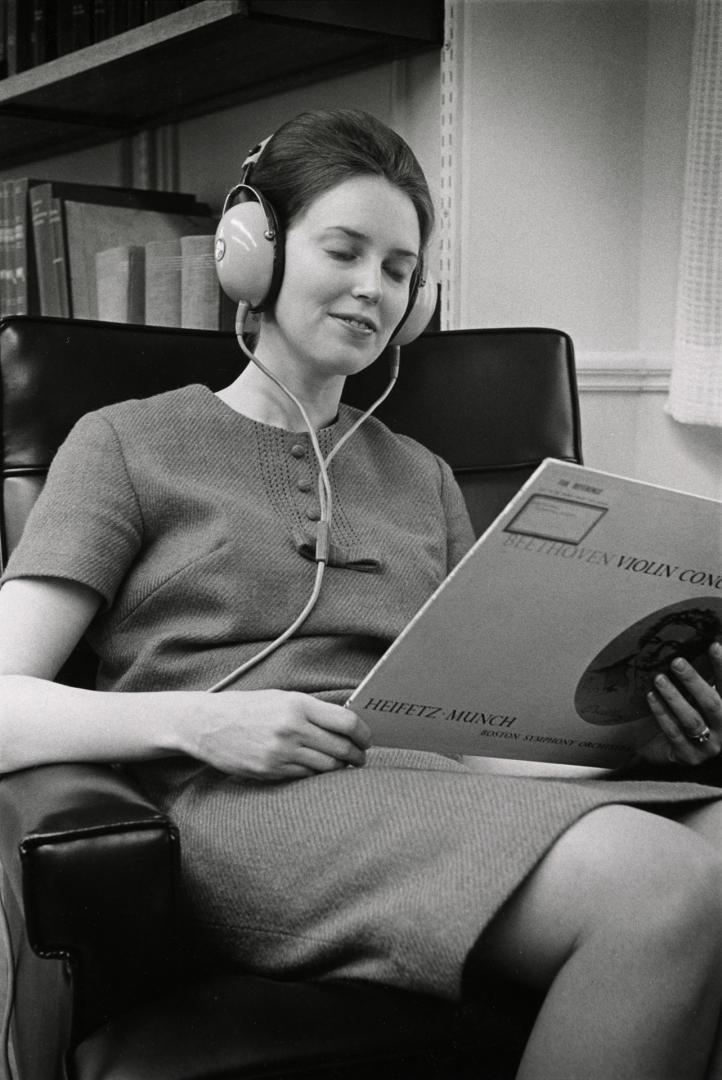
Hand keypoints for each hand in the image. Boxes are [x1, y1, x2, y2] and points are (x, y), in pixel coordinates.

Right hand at [188, 689, 371, 781]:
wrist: (207, 724)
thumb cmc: (247, 707)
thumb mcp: (281, 697)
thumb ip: (312, 710)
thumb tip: (345, 724)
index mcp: (297, 705)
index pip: (346, 722)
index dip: (363, 733)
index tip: (366, 739)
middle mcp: (292, 728)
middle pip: (341, 748)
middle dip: (357, 756)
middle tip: (361, 758)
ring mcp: (281, 752)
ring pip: (326, 767)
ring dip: (340, 769)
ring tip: (343, 766)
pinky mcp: (270, 771)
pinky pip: (305, 777)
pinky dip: (317, 775)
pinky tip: (319, 771)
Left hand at [637, 642, 721, 767]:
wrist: (675, 752)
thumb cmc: (691, 716)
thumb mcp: (701, 698)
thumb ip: (706, 678)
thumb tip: (701, 643)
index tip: (715, 645)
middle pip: (712, 704)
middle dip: (694, 681)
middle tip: (677, 662)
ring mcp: (709, 746)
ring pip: (692, 720)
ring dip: (674, 697)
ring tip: (659, 679)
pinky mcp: (689, 756)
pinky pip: (674, 733)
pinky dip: (662, 713)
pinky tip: (651, 697)